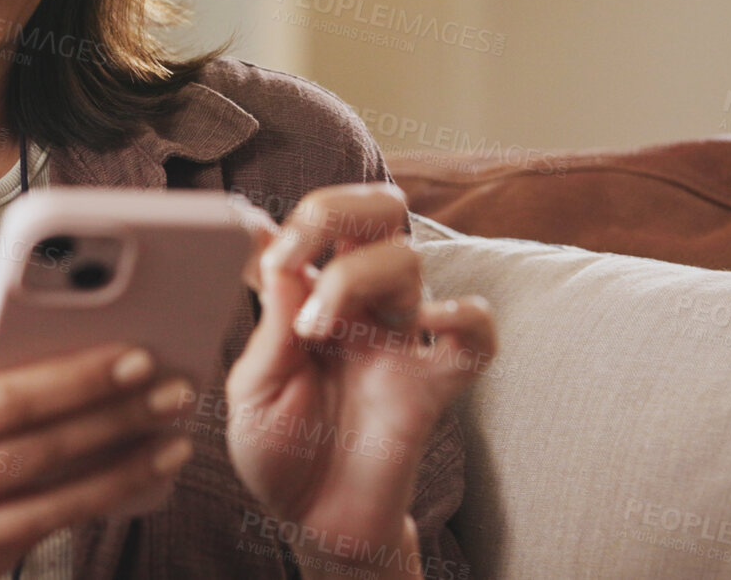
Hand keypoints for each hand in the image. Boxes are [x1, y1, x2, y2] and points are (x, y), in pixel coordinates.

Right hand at [0, 331, 197, 579]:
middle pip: (42, 454)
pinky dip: (87, 509)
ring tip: (171, 442)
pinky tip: (127, 481)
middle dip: (118, 419)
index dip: (74, 380)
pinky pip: (37, 540)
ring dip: (121, 473)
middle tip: (176, 390)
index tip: (131, 355)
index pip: (4, 403)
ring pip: (53, 508)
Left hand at [225, 184, 494, 578]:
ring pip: (407, 260)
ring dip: (354, 277)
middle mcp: (361, 305)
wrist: (315, 520)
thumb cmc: (278, 449)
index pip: (318, 223)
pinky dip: (464, 317)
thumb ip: (270, 320)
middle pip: (380, 211)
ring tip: (315, 331)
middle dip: (337, 209)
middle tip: (296, 254)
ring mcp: (401, 340)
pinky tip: (427, 327)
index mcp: (312, 296)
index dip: (289, 222)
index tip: (257, 253)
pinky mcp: (433, 384)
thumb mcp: (253, 385)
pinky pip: (477, 335)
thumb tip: (265, 242)